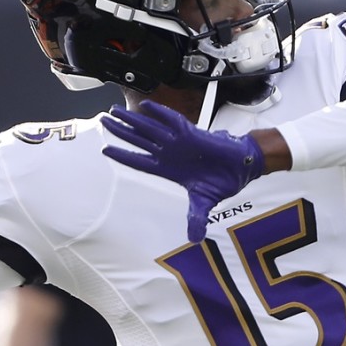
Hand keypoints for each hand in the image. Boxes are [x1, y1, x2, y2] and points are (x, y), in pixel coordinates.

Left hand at [101, 101, 263, 242]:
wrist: (241, 167)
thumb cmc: (222, 181)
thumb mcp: (205, 203)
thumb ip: (197, 218)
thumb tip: (195, 239)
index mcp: (168, 169)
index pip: (139, 161)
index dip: (123, 155)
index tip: (105, 149)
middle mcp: (169, 152)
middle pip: (138, 140)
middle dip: (121, 131)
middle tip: (104, 120)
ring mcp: (178, 141)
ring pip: (149, 128)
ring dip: (132, 119)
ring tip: (114, 110)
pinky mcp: (191, 132)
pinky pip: (172, 121)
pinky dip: (159, 113)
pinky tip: (146, 105)